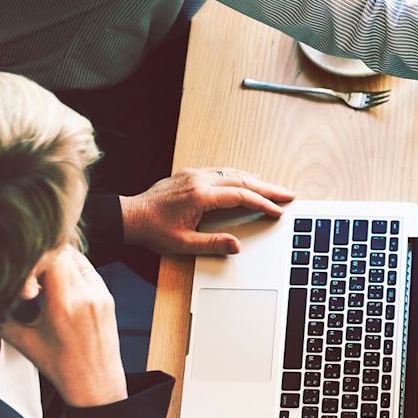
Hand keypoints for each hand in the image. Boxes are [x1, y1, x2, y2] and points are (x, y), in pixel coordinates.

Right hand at [0, 247, 127, 407]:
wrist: (96, 384)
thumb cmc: (59, 367)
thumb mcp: (24, 342)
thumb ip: (2, 317)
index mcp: (65, 305)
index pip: (51, 257)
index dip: (33, 259)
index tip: (22, 278)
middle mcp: (87, 295)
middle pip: (64, 253)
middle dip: (43, 259)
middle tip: (30, 278)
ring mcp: (101, 294)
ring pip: (77, 258)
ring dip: (58, 262)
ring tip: (42, 282)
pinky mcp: (108, 296)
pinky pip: (89, 271)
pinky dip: (72, 271)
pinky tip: (59, 287)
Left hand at [120, 168, 296, 255]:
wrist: (129, 217)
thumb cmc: (153, 231)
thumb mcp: (183, 244)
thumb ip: (212, 244)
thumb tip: (237, 245)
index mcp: (200, 196)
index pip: (240, 196)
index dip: (262, 203)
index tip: (278, 210)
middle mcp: (199, 180)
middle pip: (243, 180)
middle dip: (268, 188)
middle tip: (288, 194)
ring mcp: (194, 174)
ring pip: (233, 173)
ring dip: (255, 180)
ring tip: (273, 189)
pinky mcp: (189, 174)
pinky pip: (221, 171)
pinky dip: (239, 176)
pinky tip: (246, 180)